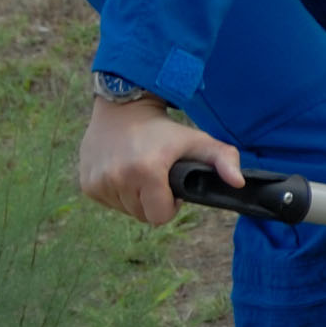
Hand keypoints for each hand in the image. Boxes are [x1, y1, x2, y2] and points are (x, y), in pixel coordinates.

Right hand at [79, 97, 241, 227]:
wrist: (122, 109)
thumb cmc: (164, 129)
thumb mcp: (197, 141)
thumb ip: (223, 159)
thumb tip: (238, 182)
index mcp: (145, 171)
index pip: (160, 217)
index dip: (169, 204)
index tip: (170, 185)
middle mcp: (117, 178)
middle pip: (142, 215)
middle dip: (152, 201)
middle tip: (155, 176)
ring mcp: (98, 182)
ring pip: (125, 210)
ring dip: (134, 197)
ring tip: (139, 171)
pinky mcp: (86, 184)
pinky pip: (108, 202)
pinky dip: (117, 193)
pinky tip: (122, 171)